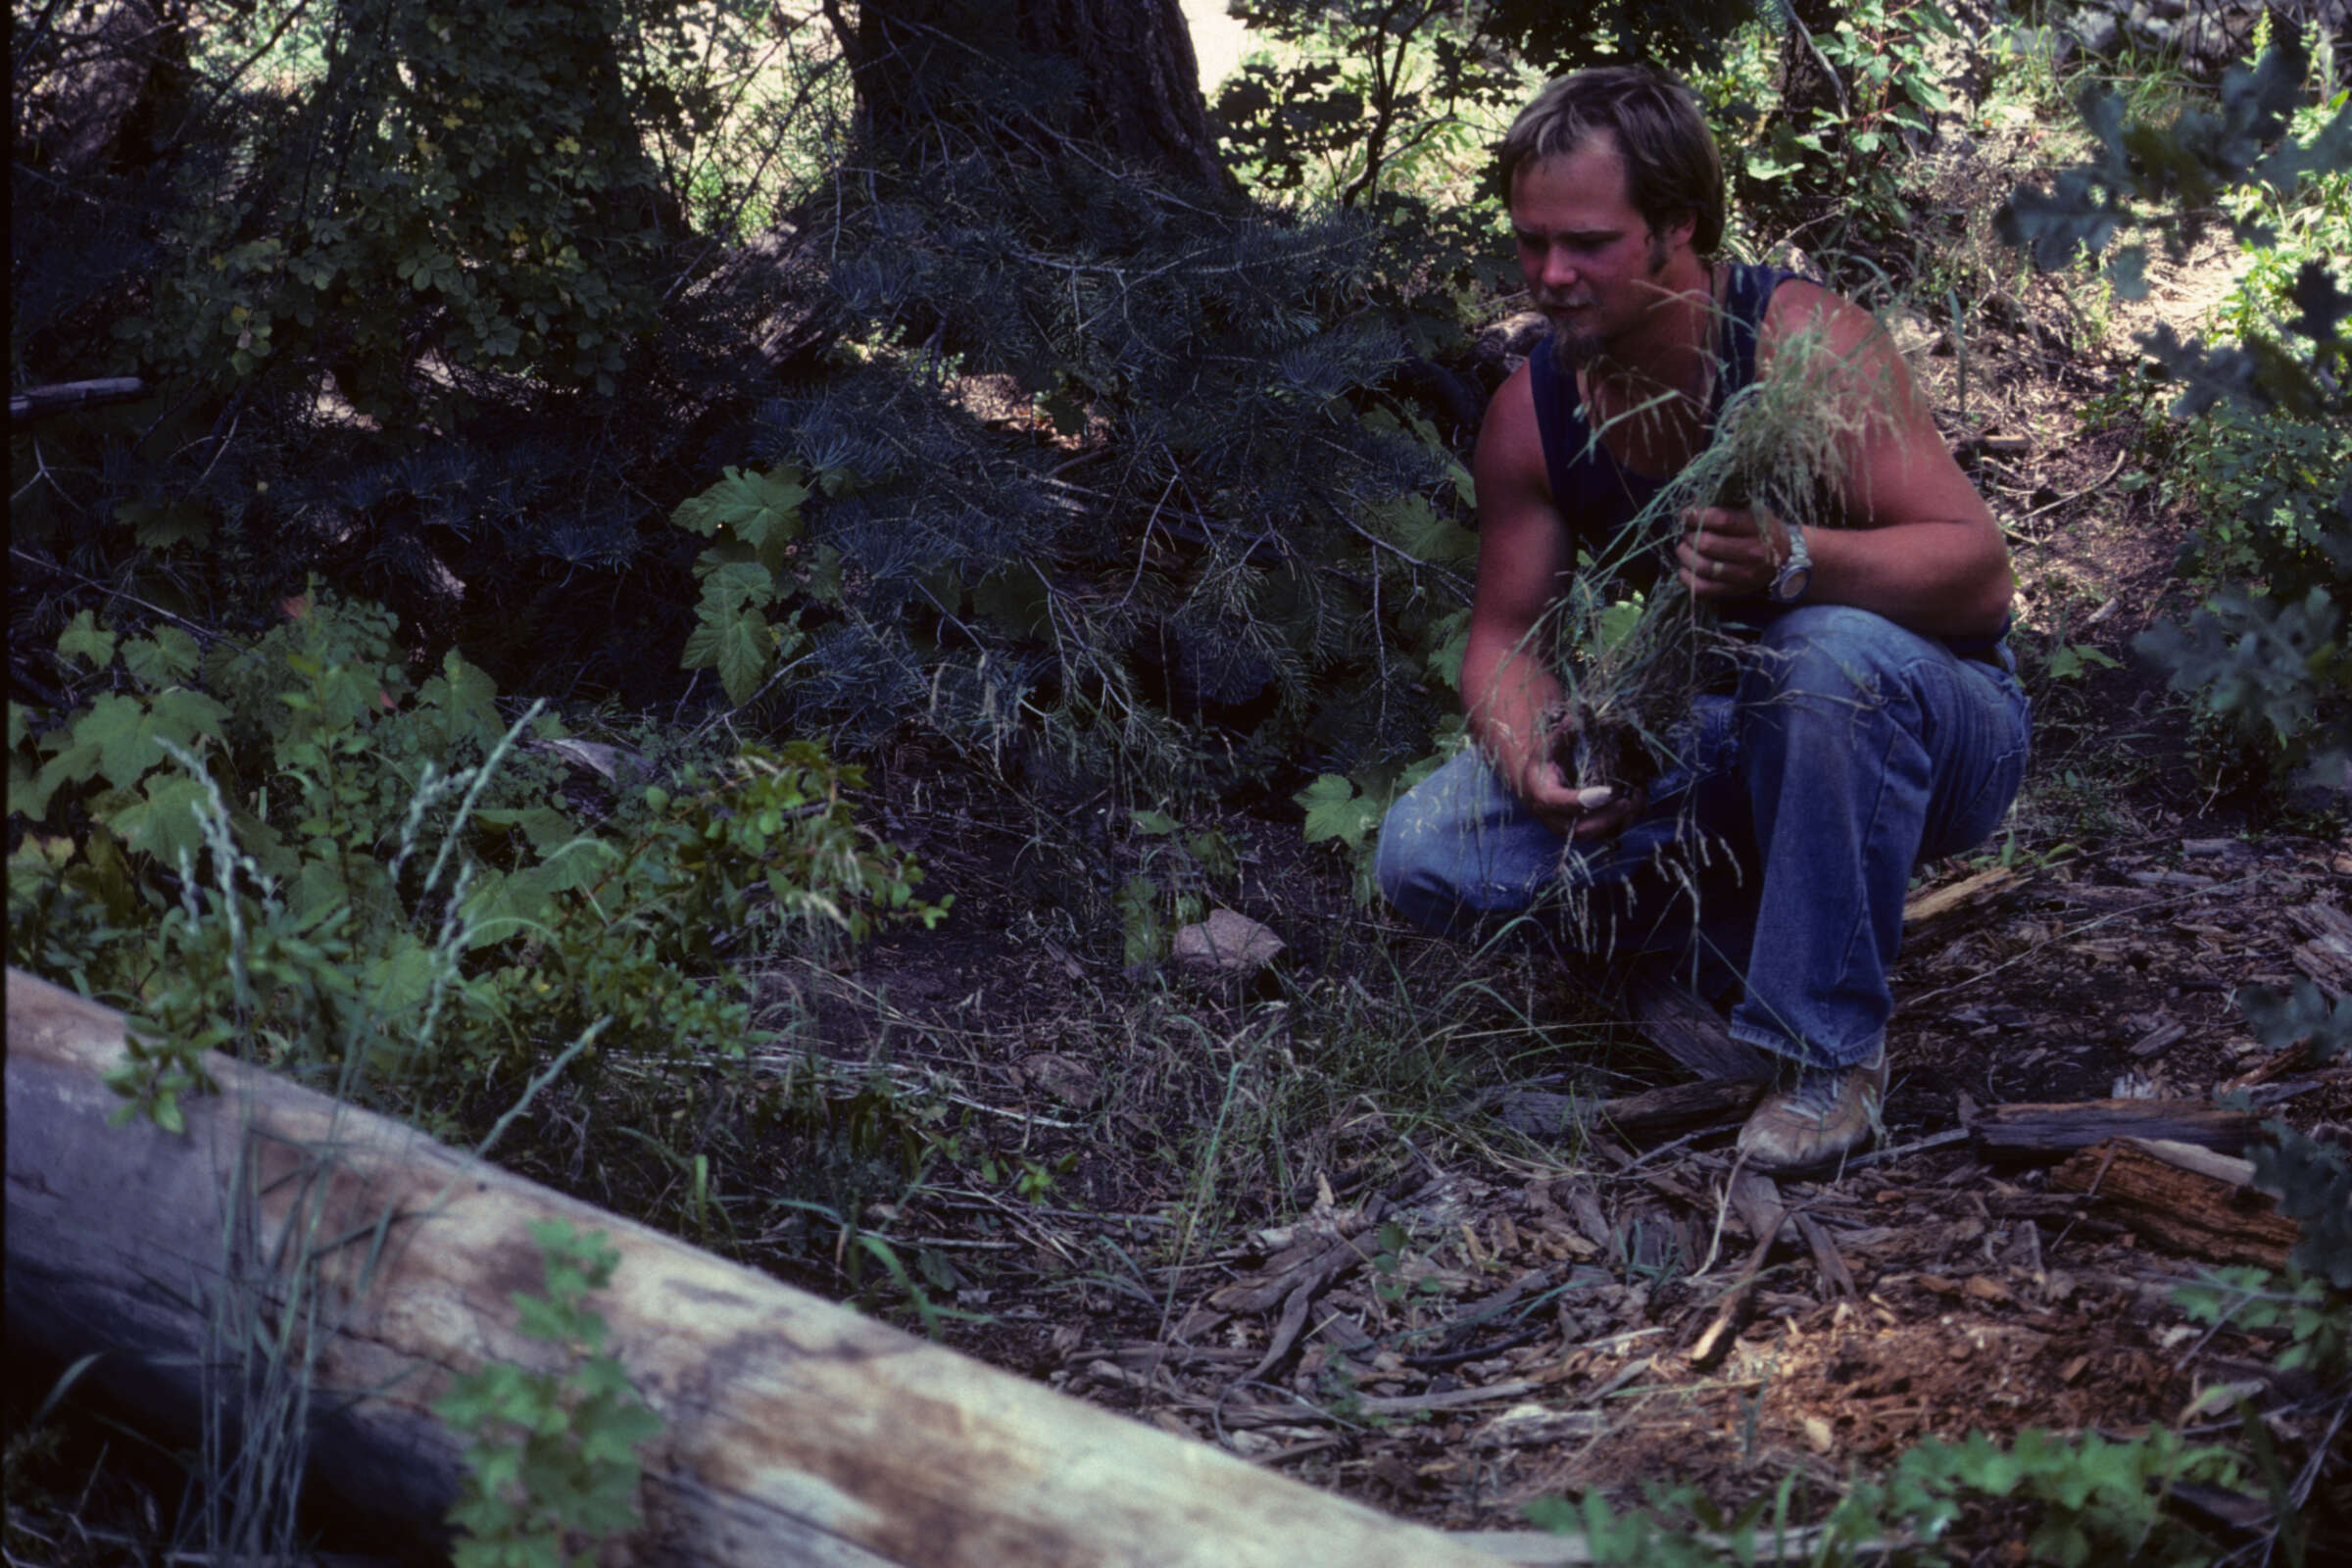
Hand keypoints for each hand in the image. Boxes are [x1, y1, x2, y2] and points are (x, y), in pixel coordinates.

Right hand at [1512, 730, 1644, 840]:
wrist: (1535, 787)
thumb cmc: (1542, 764)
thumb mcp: (1547, 747)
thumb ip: (1561, 735)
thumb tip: (1574, 716)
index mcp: (1543, 798)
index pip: (1563, 804)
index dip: (1586, 800)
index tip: (1609, 792)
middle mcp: (1556, 820)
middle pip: (1582, 829)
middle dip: (1608, 817)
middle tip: (1628, 800)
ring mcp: (1572, 829)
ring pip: (1599, 835)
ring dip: (1623, 819)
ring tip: (1639, 795)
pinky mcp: (1587, 830)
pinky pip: (1608, 833)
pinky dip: (1626, 819)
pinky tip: (1638, 799)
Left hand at [1678, 505, 1794, 601]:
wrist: (1783, 556)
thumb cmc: (1761, 528)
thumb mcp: (1752, 511)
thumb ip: (1725, 506)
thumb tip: (1692, 504)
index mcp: (1757, 528)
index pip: (1722, 520)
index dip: (1698, 516)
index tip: (1686, 514)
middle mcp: (1753, 553)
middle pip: (1708, 544)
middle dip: (1690, 535)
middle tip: (1686, 532)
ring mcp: (1744, 575)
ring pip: (1702, 566)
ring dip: (1685, 555)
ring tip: (1683, 548)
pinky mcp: (1734, 591)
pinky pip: (1702, 588)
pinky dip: (1687, 578)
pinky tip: (1685, 568)